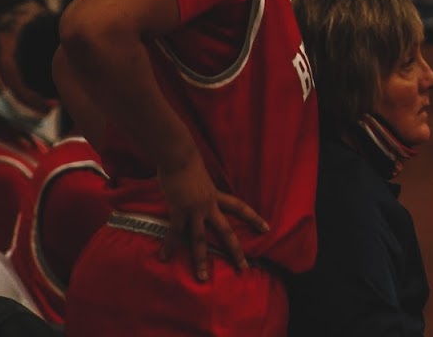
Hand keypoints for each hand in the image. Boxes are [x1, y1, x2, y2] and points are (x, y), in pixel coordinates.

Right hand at [156, 152, 268, 281]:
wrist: (179, 156)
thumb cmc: (187, 161)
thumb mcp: (201, 176)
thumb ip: (201, 188)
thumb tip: (196, 189)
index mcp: (216, 196)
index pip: (240, 207)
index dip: (254, 218)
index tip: (267, 228)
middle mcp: (209, 206)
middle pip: (226, 232)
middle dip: (235, 251)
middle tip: (244, 268)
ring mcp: (194, 210)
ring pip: (200, 240)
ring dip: (201, 260)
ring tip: (203, 277)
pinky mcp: (179, 211)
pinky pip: (174, 233)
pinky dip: (169, 246)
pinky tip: (165, 258)